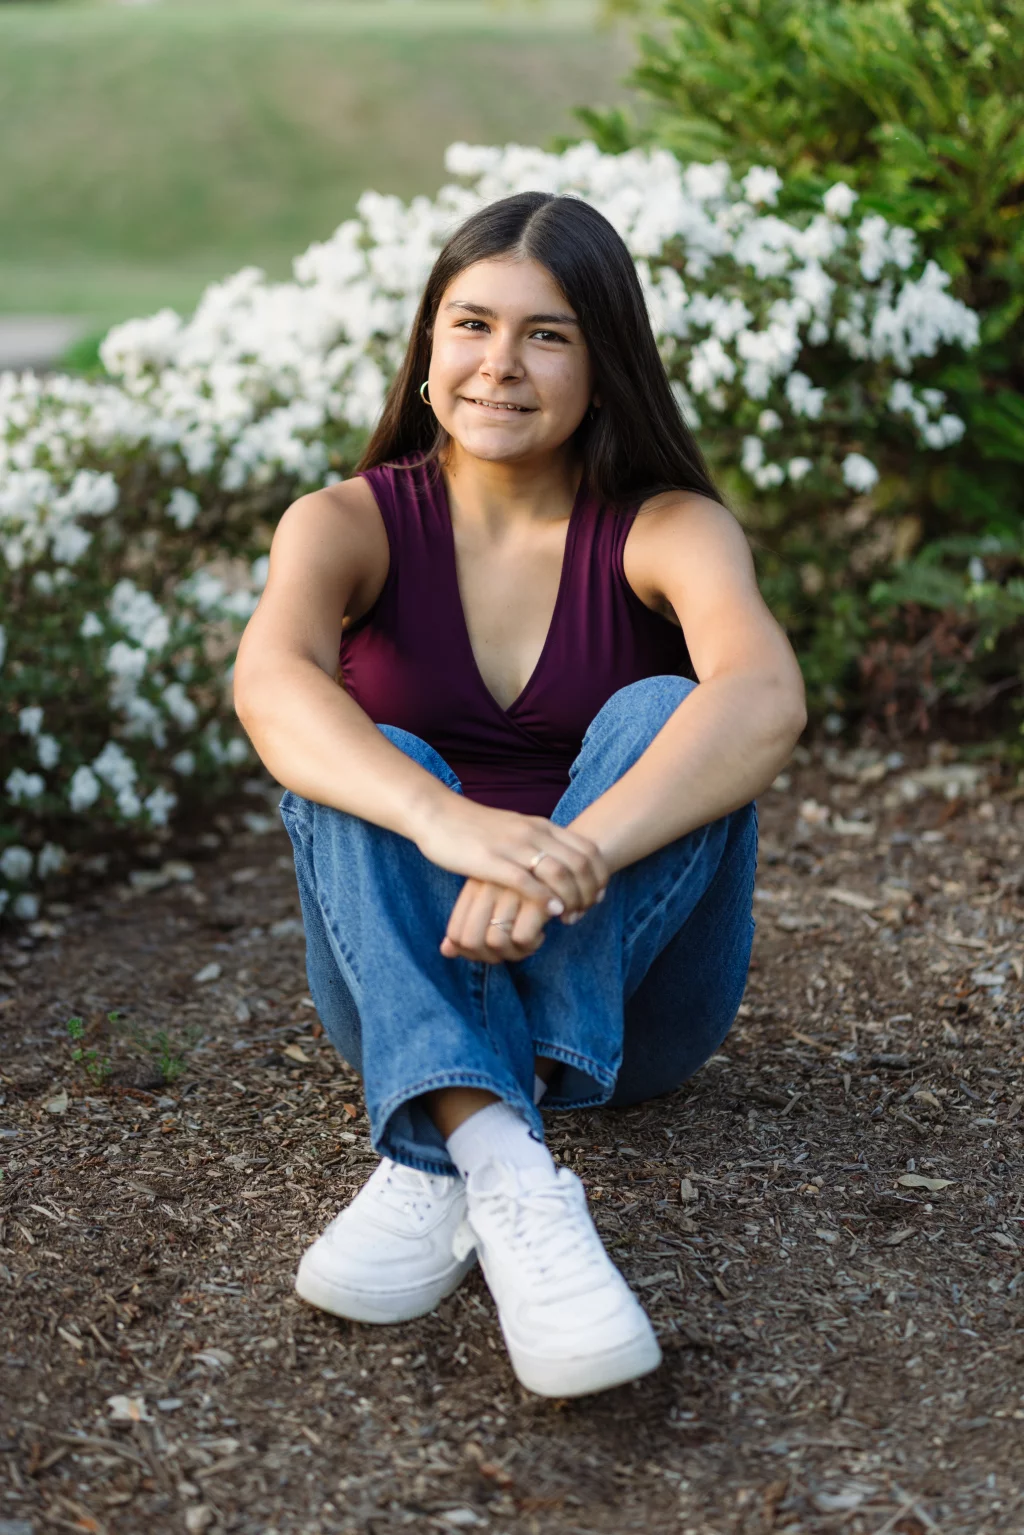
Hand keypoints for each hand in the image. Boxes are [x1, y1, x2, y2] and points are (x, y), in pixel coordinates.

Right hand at [414, 795, 609, 921]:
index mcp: (541, 825)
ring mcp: (513, 846)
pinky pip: (527, 882)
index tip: (597, 896)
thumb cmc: (476, 828)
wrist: (437, 814)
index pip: (588, 849)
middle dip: (589, 892)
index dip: (600, 875)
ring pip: (559, 873)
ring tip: (570, 916)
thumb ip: (538, 843)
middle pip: (580, 863)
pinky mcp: (491, 861)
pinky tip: (551, 913)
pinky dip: (545, 899)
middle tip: (586, 911)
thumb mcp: (516, 829)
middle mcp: (533, 833)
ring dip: (572, 898)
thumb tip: (559, 866)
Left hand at [440, 879, 550, 963]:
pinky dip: (532, 944)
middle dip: (490, 957)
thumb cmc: (526, 875)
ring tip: (528, 943)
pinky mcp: (534, 897)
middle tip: (510, 953)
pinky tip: (542, 933)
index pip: (456, 933)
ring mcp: (509, 891)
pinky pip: (522, 938)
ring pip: (495, 943)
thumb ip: (467, 922)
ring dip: (513, 954)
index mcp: (475, 885)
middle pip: (471, 943)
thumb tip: (445, 952)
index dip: (470, 953)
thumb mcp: (492, 890)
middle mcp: (488, 887)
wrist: (567, 847)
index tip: (491, 953)